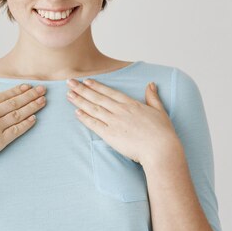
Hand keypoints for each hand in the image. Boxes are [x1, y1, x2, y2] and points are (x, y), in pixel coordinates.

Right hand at [0, 84, 46, 167]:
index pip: (2, 95)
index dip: (16, 90)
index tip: (27, 86)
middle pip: (14, 102)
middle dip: (30, 95)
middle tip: (43, 89)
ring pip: (18, 114)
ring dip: (32, 107)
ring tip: (43, 101)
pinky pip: (16, 131)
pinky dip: (26, 124)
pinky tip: (35, 119)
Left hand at [66, 78, 182, 168]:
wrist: (160, 149)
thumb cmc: (163, 133)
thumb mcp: (160, 111)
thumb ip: (153, 97)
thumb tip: (151, 84)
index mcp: (131, 104)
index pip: (110, 92)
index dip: (97, 86)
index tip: (86, 81)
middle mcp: (120, 110)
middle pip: (97, 97)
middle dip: (82, 89)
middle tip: (70, 82)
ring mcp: (114, 122)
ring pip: (93, 108)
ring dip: (80, 101)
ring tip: (69, 94)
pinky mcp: (110, 135)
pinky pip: (94, 124)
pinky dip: (85, 117)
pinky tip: (76, 112)